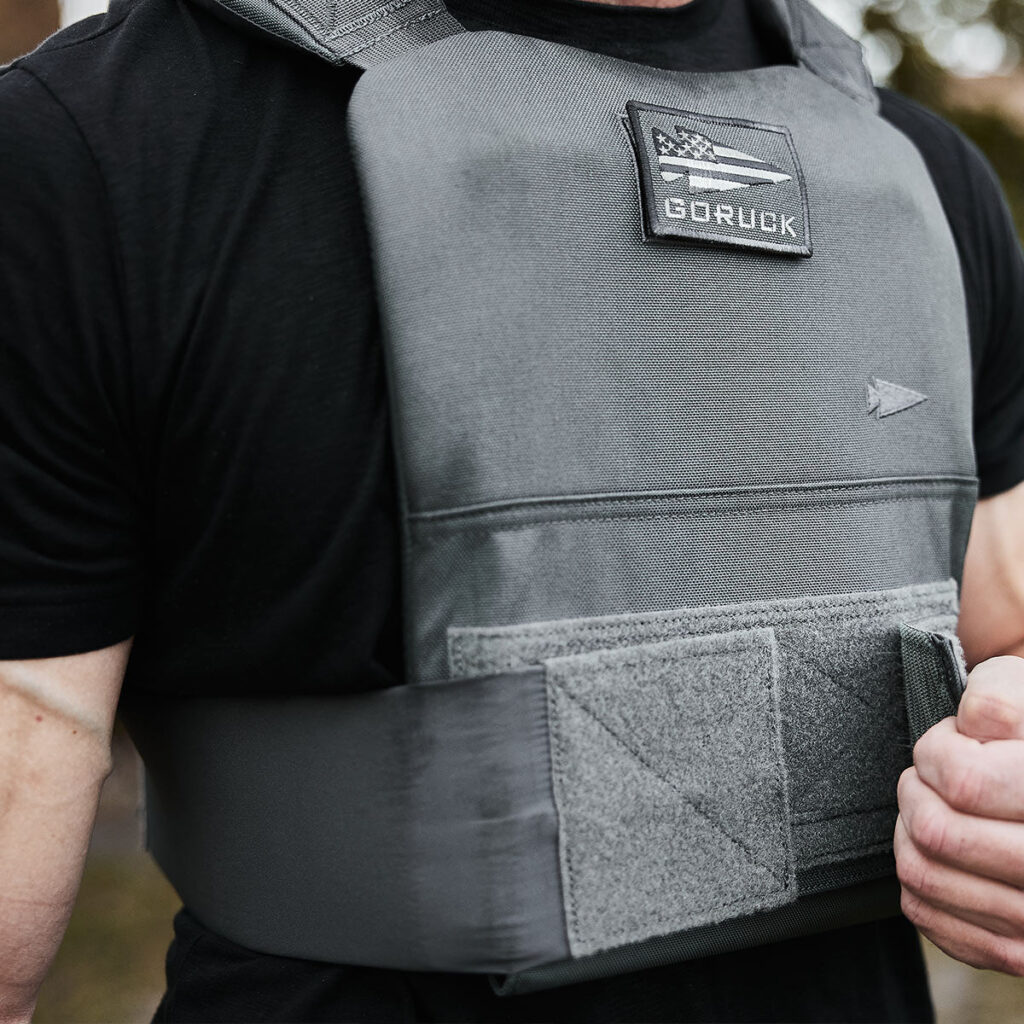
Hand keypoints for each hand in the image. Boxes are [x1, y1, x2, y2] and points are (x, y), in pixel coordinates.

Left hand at [896, 655, 1023, 973]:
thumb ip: (999, 700)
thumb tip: (971, 723)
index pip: (963, 782)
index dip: (937, 751)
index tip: (948, 742)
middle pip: (936, 832)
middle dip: (916, 790)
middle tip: (931, 774)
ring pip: (923, 875)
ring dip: (910, 832)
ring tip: (935, 808)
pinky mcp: (1018, 953)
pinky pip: (928, 917)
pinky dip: (919, 880)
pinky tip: (941, 852)